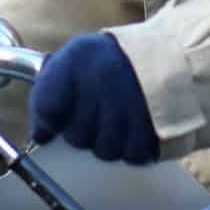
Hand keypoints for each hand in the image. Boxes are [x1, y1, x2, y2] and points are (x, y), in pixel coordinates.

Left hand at [30, 34, 157, 164]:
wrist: (170, 54)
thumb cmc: (113, 60)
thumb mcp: (76, 58)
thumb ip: (50, 93)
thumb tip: (39, 136)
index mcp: (79, 58)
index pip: (47, 107)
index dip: (48, 121)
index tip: (56, 119)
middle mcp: (104, 79)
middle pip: (77, 137)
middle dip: (84, 131)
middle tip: (99, 112)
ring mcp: (131, 104)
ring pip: (105, 151)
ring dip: (110, 141)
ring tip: (120, 119)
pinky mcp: (154, 127)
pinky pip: (132, 155)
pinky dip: (134, 147)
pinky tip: (137, 127)